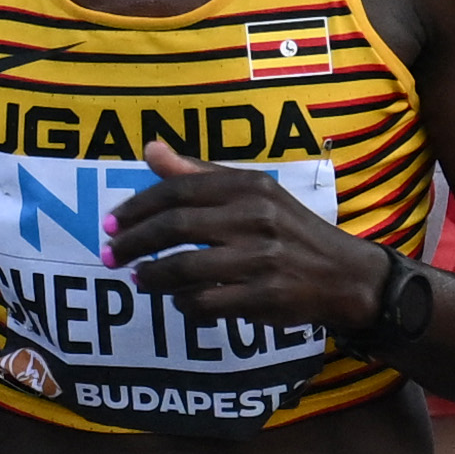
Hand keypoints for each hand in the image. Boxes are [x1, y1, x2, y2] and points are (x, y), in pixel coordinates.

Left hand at [101, 135, 383, 328]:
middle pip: (175, 226)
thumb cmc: (288, 230)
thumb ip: (199, 175)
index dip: (136, 208)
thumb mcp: (253, 193)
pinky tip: (178, 300)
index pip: (178, 190)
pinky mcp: (265, 297)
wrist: (345, 275)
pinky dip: (183, 304)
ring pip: (185, 268)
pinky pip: (205, 303)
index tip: (110, 224)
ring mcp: (262, 259)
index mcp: (250, 186)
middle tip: (110, 255)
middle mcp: (256, 218)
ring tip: (139, 279)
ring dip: (152, 276)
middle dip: (133, 242)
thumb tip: (150, 149)